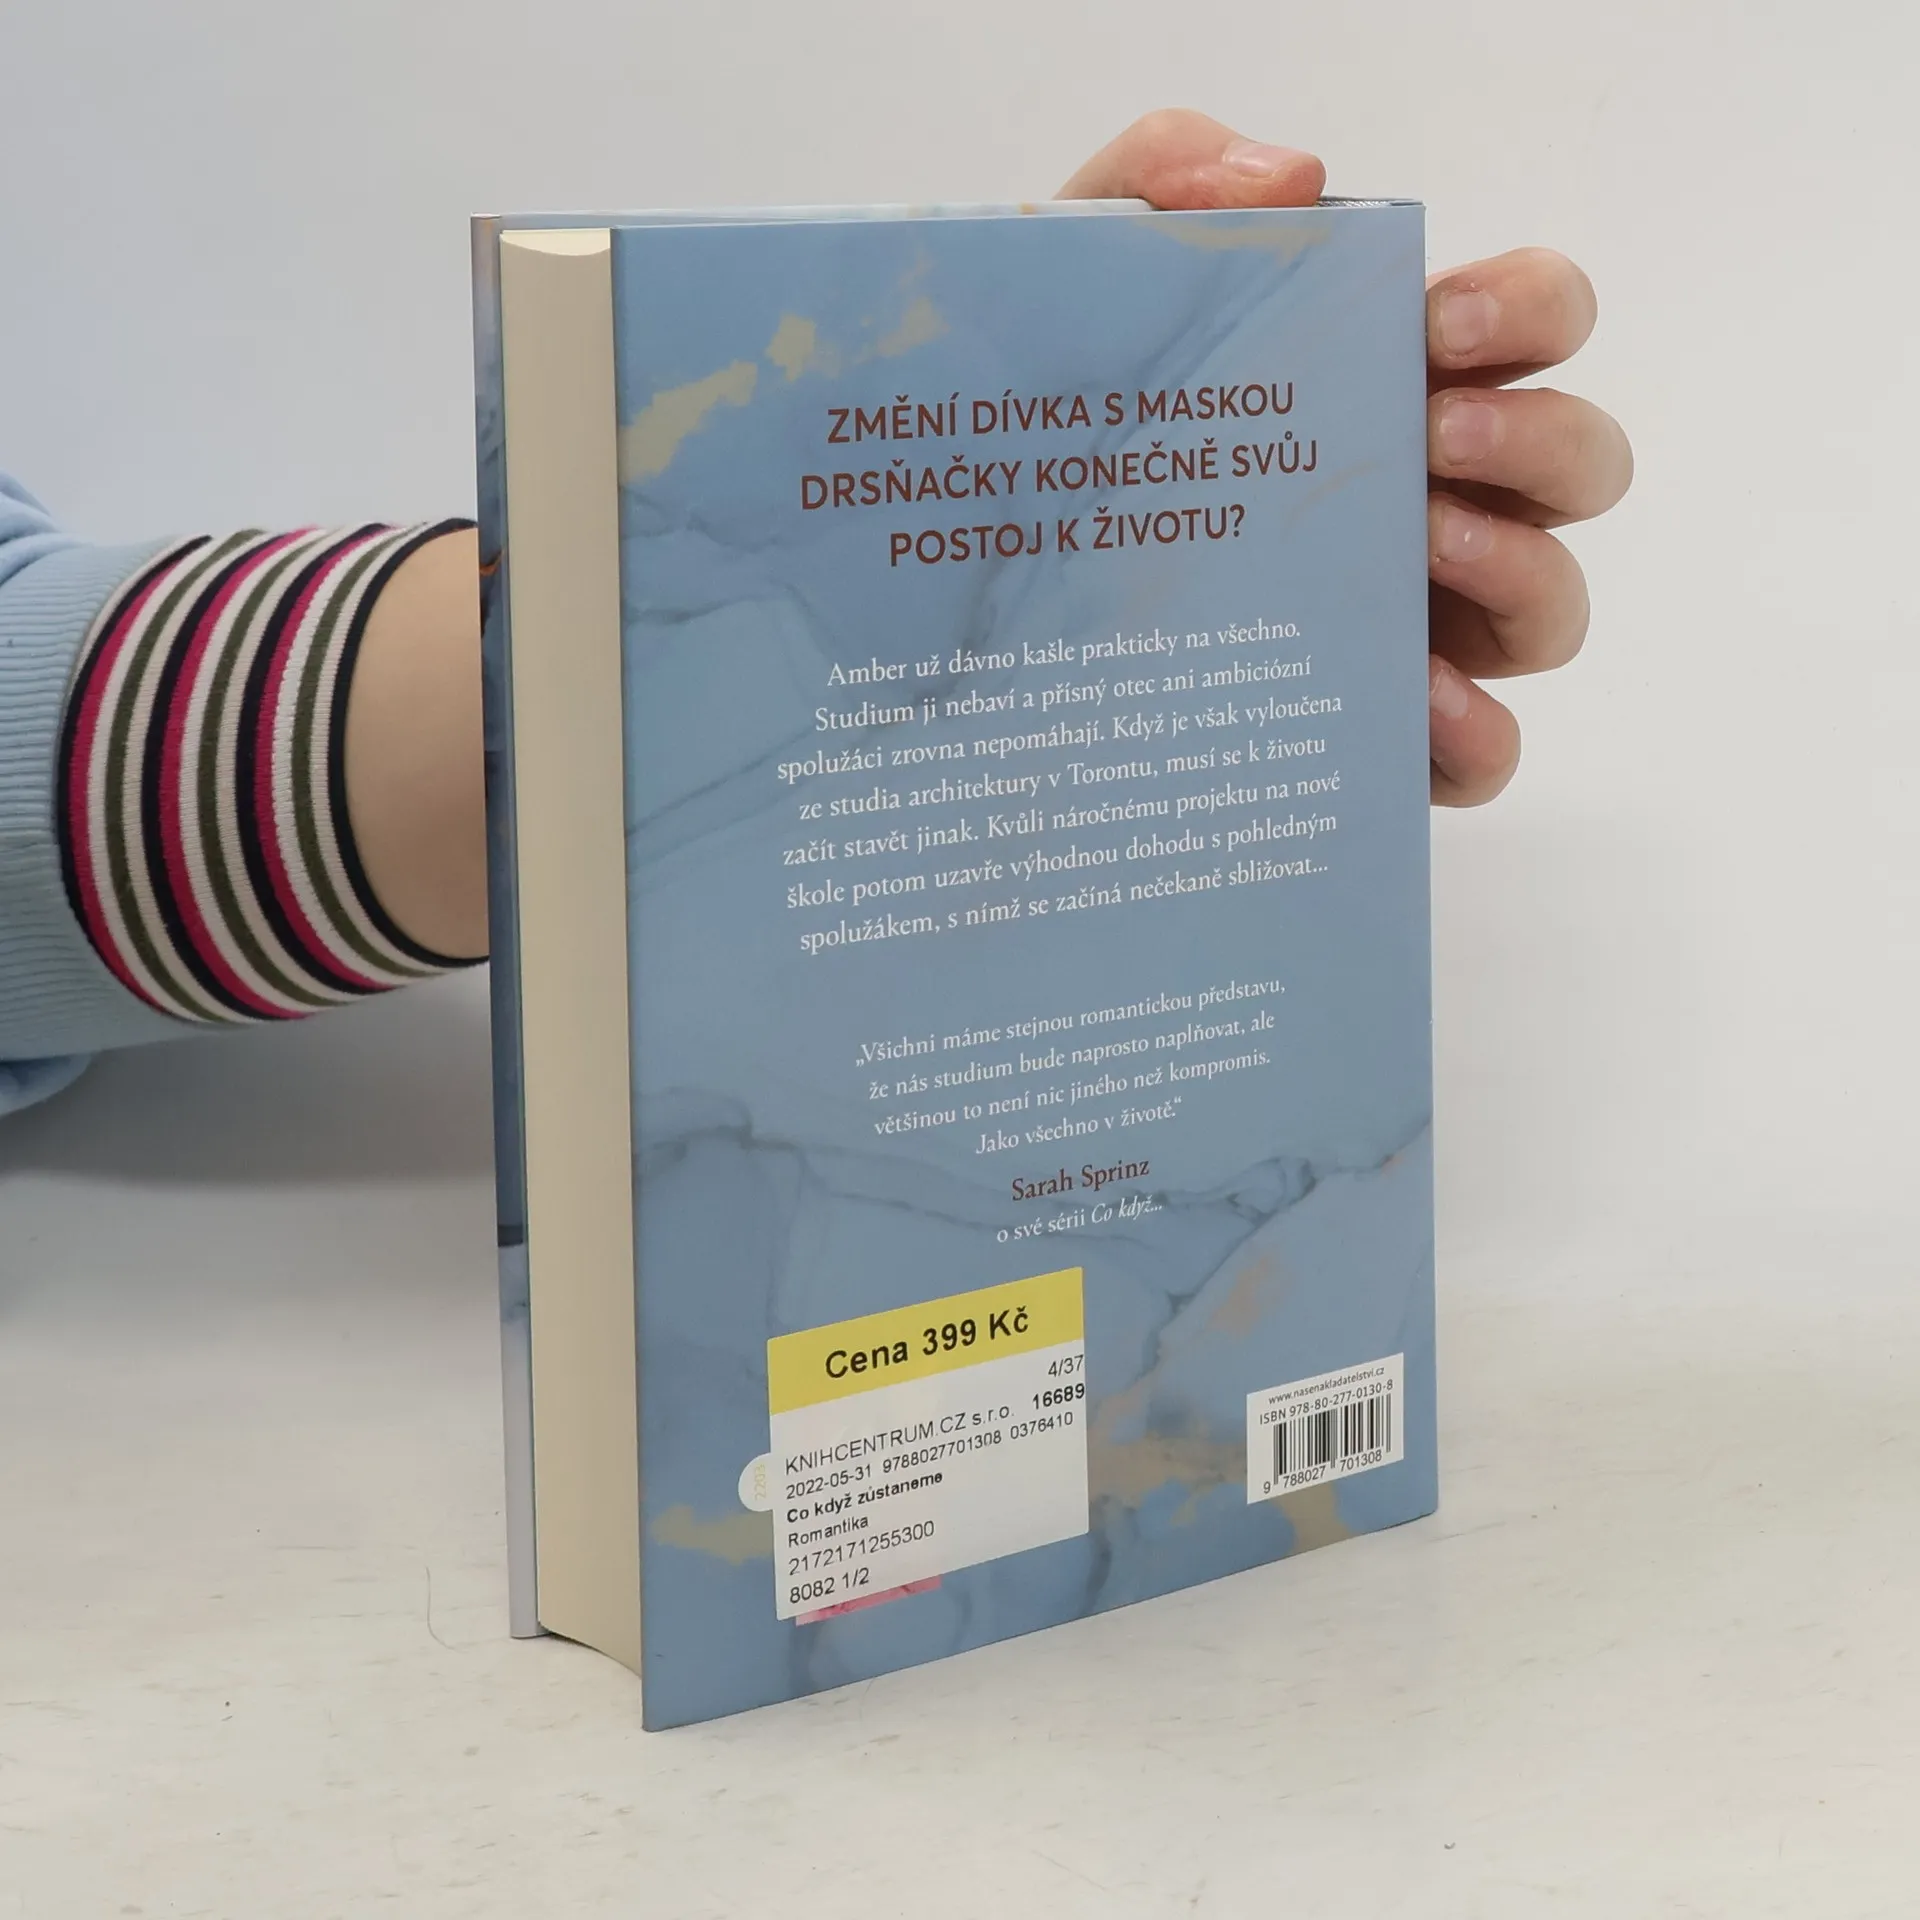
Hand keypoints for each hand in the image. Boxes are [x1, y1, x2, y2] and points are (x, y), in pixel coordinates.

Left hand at [1062, 110, 1631, 804]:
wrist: (968, 559)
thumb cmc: (1055, 423)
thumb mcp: (1081, 276)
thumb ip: (1165, 173)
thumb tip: (1293, 175)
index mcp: (1389, 382)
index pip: (1534, 319)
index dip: (1529, 308)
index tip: (1437, 324)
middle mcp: (1431, 498)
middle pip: (1580, 464)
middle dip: (1536, 441)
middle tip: (1428, 438)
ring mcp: (1419, 622)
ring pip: (1555, 608)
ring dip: (1522, 572)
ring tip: (1420, 551)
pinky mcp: (1380, 735)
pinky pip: (1485, 751)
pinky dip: (1479, 731)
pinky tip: (1415, 703)